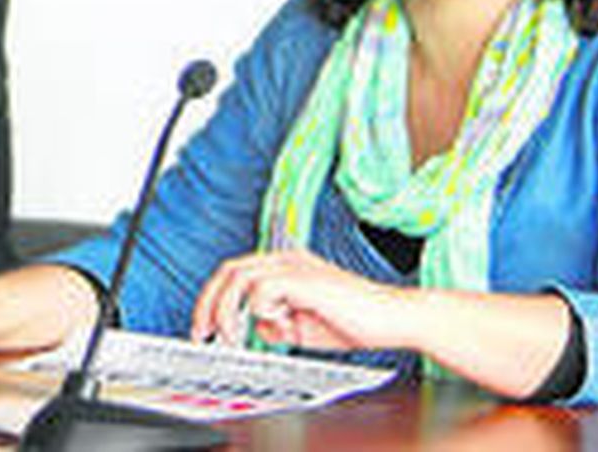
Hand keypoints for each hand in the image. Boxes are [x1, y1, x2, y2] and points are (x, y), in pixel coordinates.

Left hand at [190, 248, 414, 351]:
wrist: (394, 319)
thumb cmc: (358, 322)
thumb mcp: (306, 327)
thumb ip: (279, 324)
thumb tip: (259, 328)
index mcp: (286, 266)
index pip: (235, 273)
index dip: (212, 299)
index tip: (203, 328)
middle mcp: (287, 260)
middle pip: (229, 271)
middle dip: (208, 303)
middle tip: (202, 334)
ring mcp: (296, 267)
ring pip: (239, 277)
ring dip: (227, 310)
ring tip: (232, 337)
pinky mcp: (306, 279)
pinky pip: (264, 289)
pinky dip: (261, 309)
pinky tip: (279, 324)